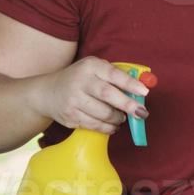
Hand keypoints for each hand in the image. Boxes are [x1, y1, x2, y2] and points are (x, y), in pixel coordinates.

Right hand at [36, 57, 150, 134]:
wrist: (48, 92)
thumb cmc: (81, 79)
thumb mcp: (95, 69)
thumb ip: (117, 75)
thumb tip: (145, 86)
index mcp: (90, 66)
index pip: (113, 74)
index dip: (130, 84)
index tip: (144, 92)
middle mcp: (80, 81)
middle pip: (108, 95)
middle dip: (128, 105)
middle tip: (141, 113)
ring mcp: (73, 100)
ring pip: (102, 114)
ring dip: (117, 118)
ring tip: (122, 117)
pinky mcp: (70, 116)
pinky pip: (94, 125)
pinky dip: (107, 128)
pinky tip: (112, 125)